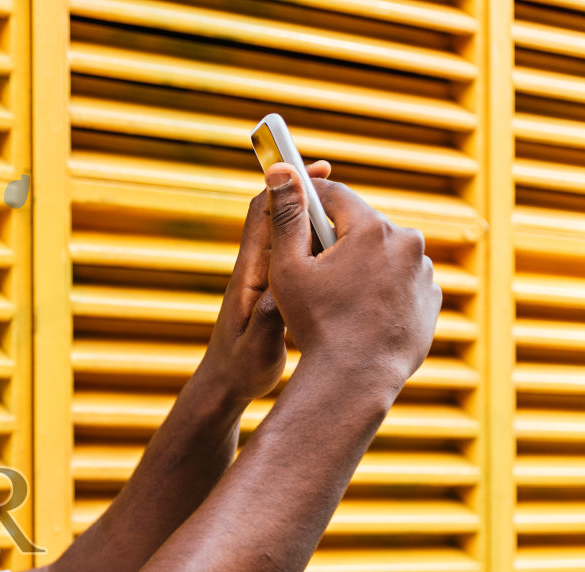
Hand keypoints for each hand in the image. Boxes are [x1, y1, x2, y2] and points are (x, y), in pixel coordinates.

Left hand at [204, 160, 331, 401]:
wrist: (227, 387)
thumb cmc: (240, 369)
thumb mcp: (259, 346)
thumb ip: (271, 319)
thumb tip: (283, 292)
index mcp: (250, 274)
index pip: (264, 215)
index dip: (288, 187)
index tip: (317, 170)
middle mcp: (257, 269)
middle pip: (282, 217)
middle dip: (311, 198)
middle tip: (346, 191)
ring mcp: (268, 279)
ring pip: (295, 238)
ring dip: (320, 224)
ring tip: (358, 224)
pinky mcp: (278, 292)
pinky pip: (302, 259)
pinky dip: (323, 249)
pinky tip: (350, 256)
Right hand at [264, 164, 440, 395]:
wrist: (355, 379)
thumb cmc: (316, 324)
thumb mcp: (288, 268)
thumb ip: (286, 217)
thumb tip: (280, 172)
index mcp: (372, 229)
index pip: (336, 196)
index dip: (310, 202)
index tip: (295, 212)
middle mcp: (408, 242)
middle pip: (363, 227)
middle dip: (338, 241)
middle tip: (314, 271)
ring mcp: (424, 273)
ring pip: (384, 256)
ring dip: (363, 267)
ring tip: (340, 299)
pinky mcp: (432, 300)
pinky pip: (401, 283)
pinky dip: (383, 292)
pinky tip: (361, 314)